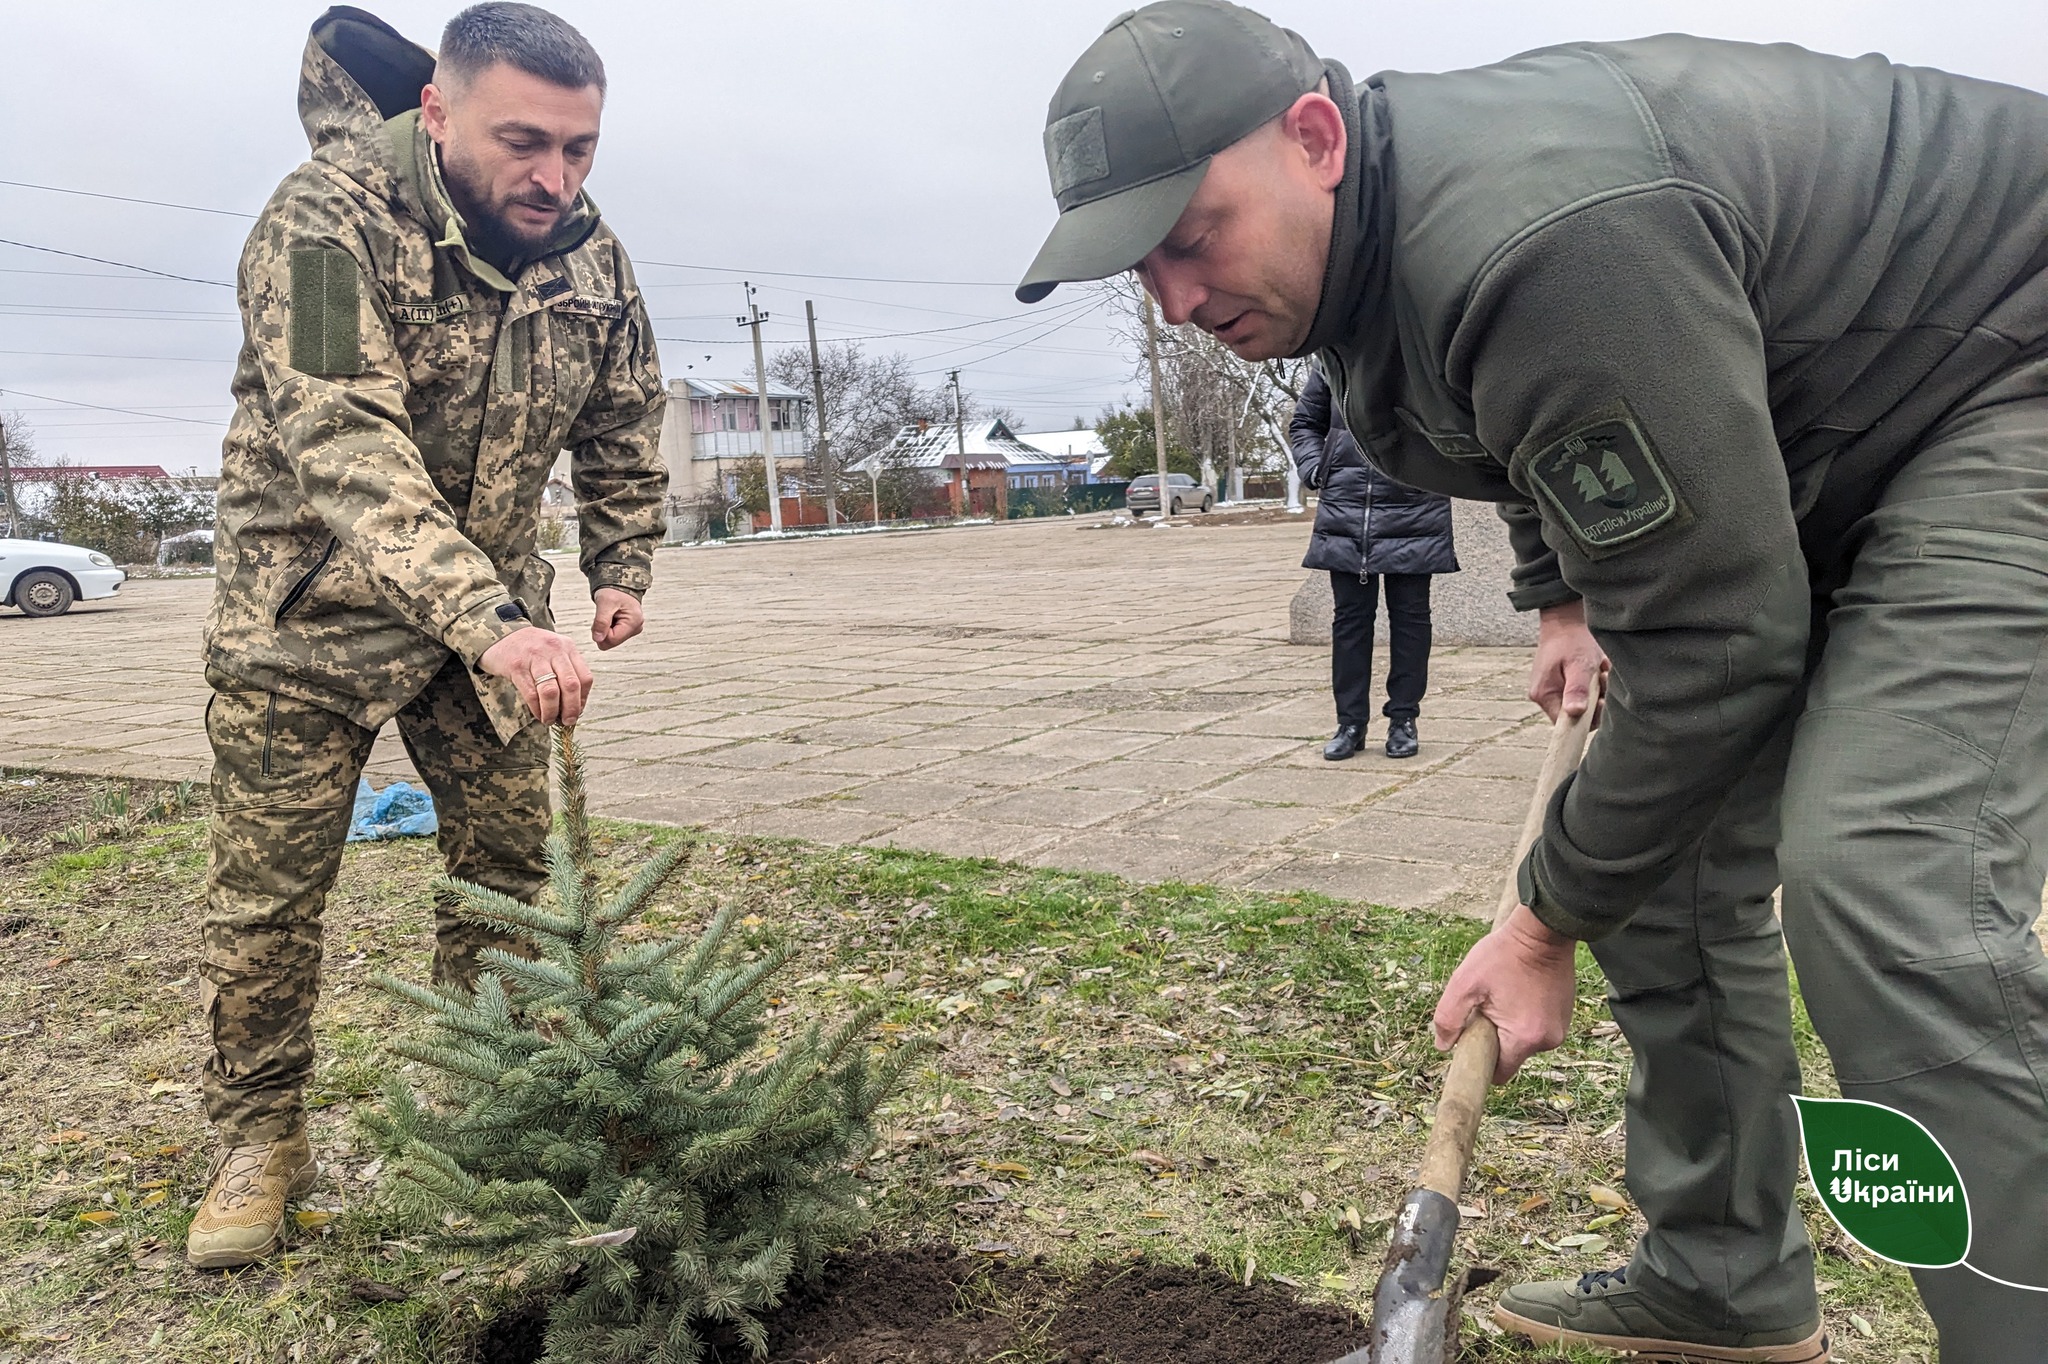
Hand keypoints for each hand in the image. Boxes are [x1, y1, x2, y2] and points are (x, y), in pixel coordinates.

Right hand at [478, 626, 595, 725]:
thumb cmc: (530, 648)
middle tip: (568, 721)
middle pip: (571, 685)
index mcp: (567, 647)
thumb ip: (566, 671)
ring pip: (551, 691)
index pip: (585, 677)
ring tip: (550, 720)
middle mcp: (554, 649)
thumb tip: (575, 705)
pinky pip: (531, 693)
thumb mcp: (554, 651)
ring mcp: (534, 657)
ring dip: (552, 711)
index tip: (577, 711)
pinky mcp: (516, 666)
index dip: (583, 699)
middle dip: (571, 708)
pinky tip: (538, 714)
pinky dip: (537, 708)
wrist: (499, 634)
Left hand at [590, 587, 643, 651]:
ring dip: (605, 628)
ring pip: (612, 639)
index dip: (601, 632)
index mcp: (634, 622)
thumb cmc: (614, 590)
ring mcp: (633, 629)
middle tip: (604, 615)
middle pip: (613, 641)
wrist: (619, 583)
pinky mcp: (629, 628)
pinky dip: (608, 627)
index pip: (612, 639)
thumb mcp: (605, 603)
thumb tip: (598, 639)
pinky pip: (614, 634)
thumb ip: (601, 622)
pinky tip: (611, 617)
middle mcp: (636, 628)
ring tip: (609, 614)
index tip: (600, 618)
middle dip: (603, 631)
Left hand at [1433, 905, 1578, 1082]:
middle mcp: (1548, 1040)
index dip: (1482, 1061)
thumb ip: (1448, 1018)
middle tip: (1487, 1005)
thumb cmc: (1503, 954)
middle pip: (1512, 1056)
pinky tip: (1519, 991)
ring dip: (1511, 1025)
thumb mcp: (1465, 983)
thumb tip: (1442, 1046)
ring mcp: (1561, 1027)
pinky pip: (1537, 1026)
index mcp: (1524, 1038)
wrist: (1542, 931)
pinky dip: (1525, 1015)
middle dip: (1496, 1038)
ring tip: (1505, 993)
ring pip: (1524, 1040)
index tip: (1473, 1039)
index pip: (1500, 1074)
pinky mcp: (1565, 1015)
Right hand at [1528, 599, 1608, 721]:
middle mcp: (1544, 696)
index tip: (1599, 702)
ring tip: (1600, 672)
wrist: (1566, 620)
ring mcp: (1552, 690)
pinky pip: (1581, 695)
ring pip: (1581, 705)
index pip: (1565, 725)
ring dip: (1597, 692)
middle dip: (1595, 702)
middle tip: (1602, 679)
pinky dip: (1593, 686)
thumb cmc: (1571, 640)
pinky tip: (1597, 671)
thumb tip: (1575, 713)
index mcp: (1544, 694)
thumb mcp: (1579, 664)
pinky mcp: (1561, 684)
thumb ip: (1576, 689)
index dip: (1586, 719)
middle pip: (1575, 716)